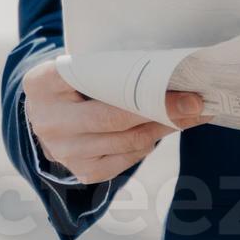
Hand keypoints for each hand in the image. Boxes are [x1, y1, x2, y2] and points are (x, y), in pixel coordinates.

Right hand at [23, 57, 205, 185]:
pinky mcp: (83, 172)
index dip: (135, 81)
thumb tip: (164, 69)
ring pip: (127, 141)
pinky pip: (127, 159)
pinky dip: (149, 144)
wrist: (44, 118)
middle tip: (196, 102)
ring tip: (189, 115)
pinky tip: (162, 130)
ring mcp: (64, 152)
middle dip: (161, 110)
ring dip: (163, 128)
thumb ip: (106, 67)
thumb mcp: (77, 67)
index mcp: (43, 84)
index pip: (94, 79)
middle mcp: (49, 121)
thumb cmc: (72, 85)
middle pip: (114, 117)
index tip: (173, 80)